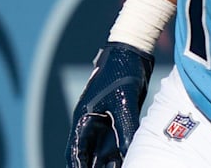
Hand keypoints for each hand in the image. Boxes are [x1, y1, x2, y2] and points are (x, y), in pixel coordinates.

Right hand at [66, 42, 154, 167]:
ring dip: (110, 164)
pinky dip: (123, 155)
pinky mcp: (121, 122)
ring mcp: (107, 124)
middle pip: (89, 156)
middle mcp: (93, 125)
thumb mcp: (123, 101)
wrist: (134, 54)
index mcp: (84, 119)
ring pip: (105, 153)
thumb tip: (127, 152)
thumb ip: (125, 127)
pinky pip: (120, 144)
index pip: (76, 150)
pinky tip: (131, 162)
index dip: (77, 166)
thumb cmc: (121, 72)